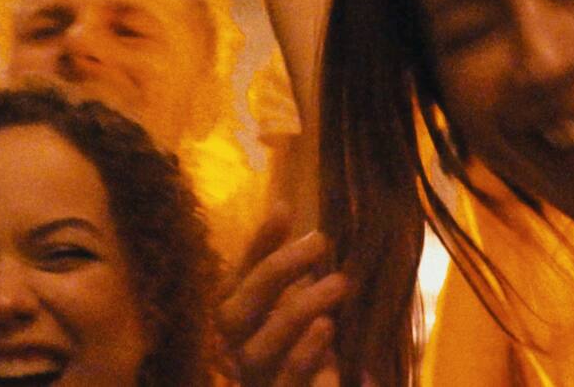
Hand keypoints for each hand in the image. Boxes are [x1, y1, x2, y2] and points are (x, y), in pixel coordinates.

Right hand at [217, 209, 348, 386]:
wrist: (312, 386)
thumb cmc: (304, 342)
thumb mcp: (296, 299)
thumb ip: (286, 265)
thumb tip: (280, 206)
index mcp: (236, 320)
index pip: (236, 278)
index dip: (257, 246)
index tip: (284, 210)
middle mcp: (234, 352)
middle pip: (236, 315)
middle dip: (276, 272)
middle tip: (319, 240)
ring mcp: (255, 380)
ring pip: (259, 349)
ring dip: (297, 310)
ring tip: (339, 282)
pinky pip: (287, 379)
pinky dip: (306, 351)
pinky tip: (327, 325)